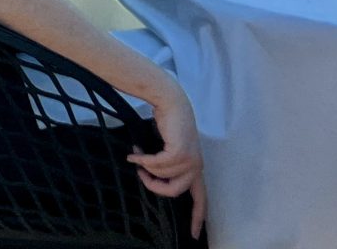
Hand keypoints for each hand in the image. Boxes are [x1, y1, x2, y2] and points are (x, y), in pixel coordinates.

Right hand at [130, 83, 206, 238]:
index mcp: (196, 168)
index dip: (197, 218)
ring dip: (145, 167)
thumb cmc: (168, 123)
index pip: (201, 199)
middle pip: (175, 191)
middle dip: (155, 186)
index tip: (194, 235)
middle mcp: (197, 167)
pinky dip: (143, 159)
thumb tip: (152, 177)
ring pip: (163, 176)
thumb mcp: (169, 149)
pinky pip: (157, 164)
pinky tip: (134, 152)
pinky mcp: (180, 152)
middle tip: (141, 176)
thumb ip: (166, 165)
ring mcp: (190, 160)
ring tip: (136, 155)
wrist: (171, 102)